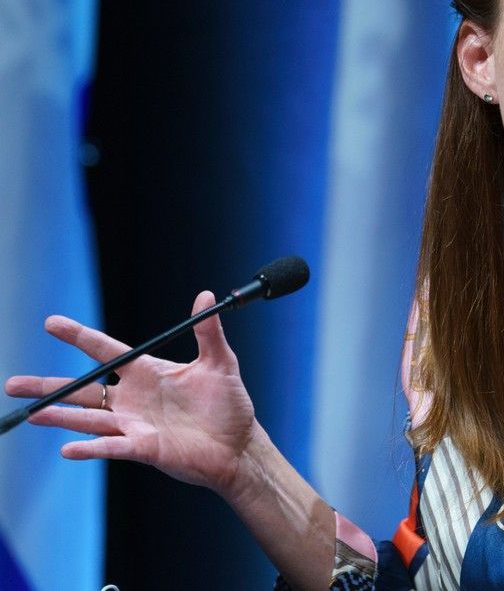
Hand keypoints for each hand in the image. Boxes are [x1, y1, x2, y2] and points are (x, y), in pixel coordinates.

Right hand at [4, 291, 257, 497]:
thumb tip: (207, 295)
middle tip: (14, 382)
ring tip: (33, 413)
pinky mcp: (143, 449)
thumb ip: (208, 332)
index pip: (105, 351)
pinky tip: (68, 449)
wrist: (239, 445)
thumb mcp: (221, 363)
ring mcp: (134, 425)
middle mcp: (133, 399)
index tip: (51, 322)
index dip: (79, 336)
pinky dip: (91, 448)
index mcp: (147, 373)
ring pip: (88, 419)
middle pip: (83, 389)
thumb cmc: (229, 405)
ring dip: (61, 417)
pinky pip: (111, 447)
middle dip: (49, 384)